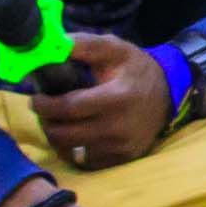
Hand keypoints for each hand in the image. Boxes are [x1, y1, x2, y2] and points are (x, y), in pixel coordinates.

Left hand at [37, 32, 175, 168]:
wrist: (169, 94)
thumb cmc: (137, 70)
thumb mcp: (115, 49)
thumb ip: (84, 44)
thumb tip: (54, 44)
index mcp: (116, 98)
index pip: (68, 108)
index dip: (45, 105)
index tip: (36, 98)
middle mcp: (117, 127)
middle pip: (63, 133)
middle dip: (46, 121)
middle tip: (45, 110)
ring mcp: (119, 147)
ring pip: (70, 151)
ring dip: (56, 137)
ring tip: (57, 122)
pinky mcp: (121, 159)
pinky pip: (84, 162)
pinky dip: (73, 150)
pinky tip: (74, 136)